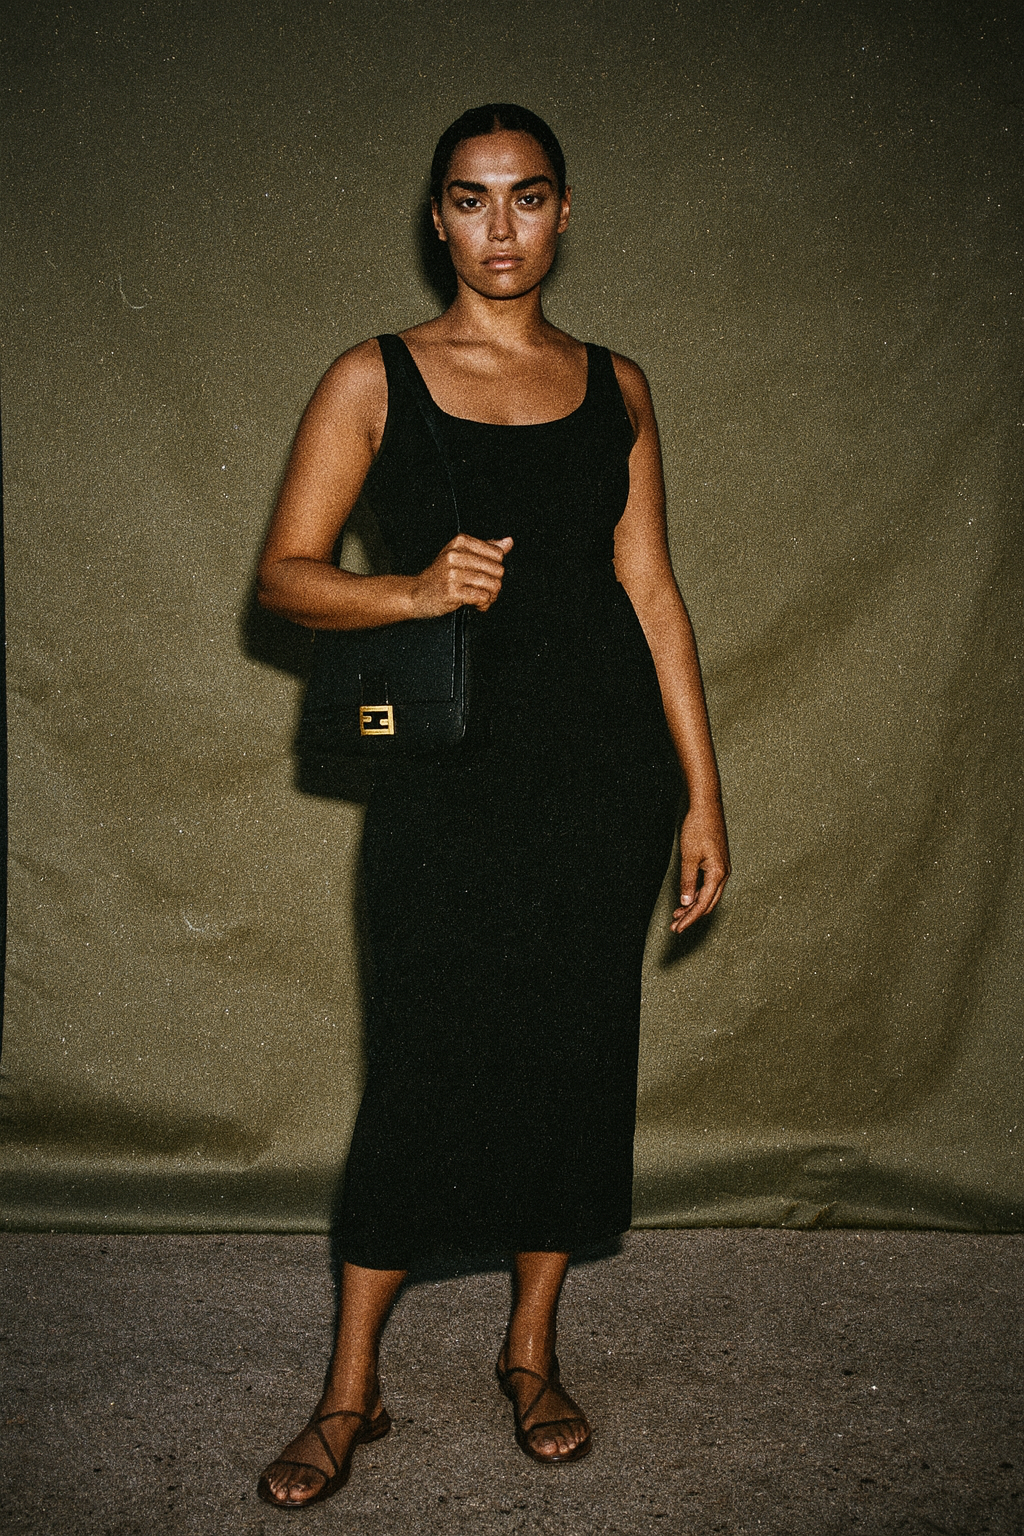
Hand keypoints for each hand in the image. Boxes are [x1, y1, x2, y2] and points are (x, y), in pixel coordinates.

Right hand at [410, 535, 513, 615]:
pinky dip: (483, 604)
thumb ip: (486, 548)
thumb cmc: (440, 576)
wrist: (415, 593)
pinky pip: (482, 597)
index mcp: (460, 542)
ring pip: (492, 584)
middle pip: (497, 570)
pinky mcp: (452, 591)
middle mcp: (455, 555)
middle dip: (495, 584)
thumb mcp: (460, 555)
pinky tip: (476, 605)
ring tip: (481, 599)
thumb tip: (508, 542)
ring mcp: (453, 573)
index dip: (496, 568)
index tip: (486, 576)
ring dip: (490, 596)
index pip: (497, 553)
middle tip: (485, 590)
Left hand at [670, 805, 730, 932]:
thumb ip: (688, 881)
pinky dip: (697, 894)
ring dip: (694, 906)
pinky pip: (709, 886)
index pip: (703, 904)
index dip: (690, 918)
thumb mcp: (689, 857)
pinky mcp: (717, 863)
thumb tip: (686, 902)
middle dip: (692, 916)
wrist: (706, 807)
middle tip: (675, 926)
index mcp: (718, 873)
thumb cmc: (698, 828)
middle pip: (708, 903)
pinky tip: (687, 899)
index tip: (678, 928)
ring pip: (709, 895)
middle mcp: (723, 873)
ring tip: (678, 916)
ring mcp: (722, 868)